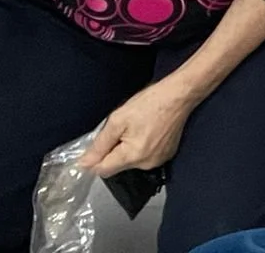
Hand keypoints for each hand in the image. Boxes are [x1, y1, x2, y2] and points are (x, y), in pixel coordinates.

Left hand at [78, 76, 197, 176]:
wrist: (180, 94)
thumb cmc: (150, 103)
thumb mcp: (118, 119)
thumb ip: (100, 144)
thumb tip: (84, 164)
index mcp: (132, 155)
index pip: (102, 170)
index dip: (95, 159)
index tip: (99, 144)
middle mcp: (146, 164)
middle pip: (117, 166)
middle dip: (114, 150)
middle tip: (122, 129)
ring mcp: (159, 161)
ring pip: (131, 161)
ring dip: (128, 149)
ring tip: (138, 128)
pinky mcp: (167, 155)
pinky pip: (144, 158)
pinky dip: (141, 148)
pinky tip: (148, 131)